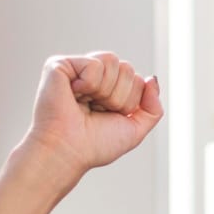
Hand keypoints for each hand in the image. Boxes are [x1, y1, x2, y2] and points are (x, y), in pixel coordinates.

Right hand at [24, 52, 162, 178]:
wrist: (68, 152)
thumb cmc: (94, 145)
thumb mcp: (134, 130)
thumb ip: (153, 108)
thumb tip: (152, 79)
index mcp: (108, 90)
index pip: (136, 79)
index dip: (129, 102)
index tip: (107, 117)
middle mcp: (93, 77)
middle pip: (127, 68)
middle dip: (118, 97)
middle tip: (96, 111)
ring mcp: (76, 69)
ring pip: (113, 61)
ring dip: (105, 92)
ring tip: (85, 104)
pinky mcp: (60, 64)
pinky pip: (94, 64)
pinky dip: (89, 84)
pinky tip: (74, 95)